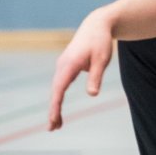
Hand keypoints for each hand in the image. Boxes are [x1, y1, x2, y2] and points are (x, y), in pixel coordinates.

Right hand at [48, 10, 114, 130]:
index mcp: (69, 65)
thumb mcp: (102, 60)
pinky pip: (58, 86)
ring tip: (56, 125)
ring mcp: (62, 66)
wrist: (96, 25)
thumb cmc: (100, 42)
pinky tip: (58, 109)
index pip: (59, 89)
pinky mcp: (65, 67)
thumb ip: (96, 77)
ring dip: (55, 107)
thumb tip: (92, 95)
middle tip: (52, 129)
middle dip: (53, 111)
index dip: (56, 105)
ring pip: (55, 89)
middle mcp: (61, 66)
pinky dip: (57, 98)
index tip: (54, 119)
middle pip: (54, 92)